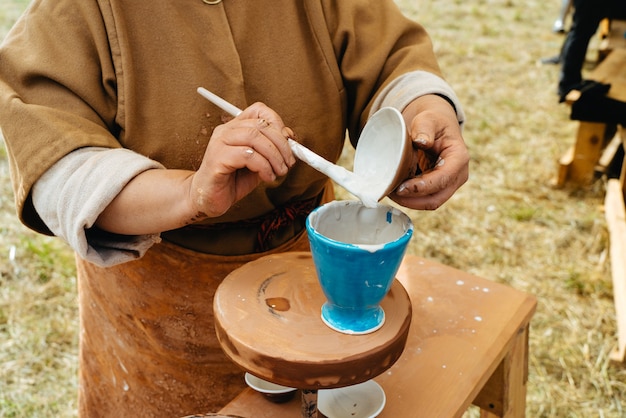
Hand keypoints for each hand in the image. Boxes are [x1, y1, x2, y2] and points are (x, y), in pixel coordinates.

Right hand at [188, 102, 295, 217]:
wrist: (209, 199)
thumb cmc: (233, 180)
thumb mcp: (259, 162)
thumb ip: (271, 149)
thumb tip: (290, 138)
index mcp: (235, 128)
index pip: (259, 110)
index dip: (277, 122)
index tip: (288, 142)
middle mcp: (225, 131)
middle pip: (260, 125)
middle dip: (281, 144)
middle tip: (289, 162)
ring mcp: (219, 143)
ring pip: (254, 137)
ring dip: (274, 156)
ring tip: (279, 172)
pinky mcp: (217, 159)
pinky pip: (247, 155)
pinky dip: (263, 167)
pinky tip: (267, 178)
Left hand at [389, 94, 468, 209]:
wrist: (436, 125)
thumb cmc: (432, 122)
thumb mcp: (428, 120)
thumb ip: (424, 129)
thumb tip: (421, 142)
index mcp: (459, 158)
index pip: (442, 179)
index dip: (421, 187)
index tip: (401, 188)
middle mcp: (458, 174)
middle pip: (437, 198)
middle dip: (413, 200)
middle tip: (391, 193)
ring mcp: (450, 183)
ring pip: (431, 202)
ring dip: (410, 202)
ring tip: (391, 192)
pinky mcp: (439, 187)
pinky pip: (425, 199)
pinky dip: (410, 198)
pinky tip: (396, 190)